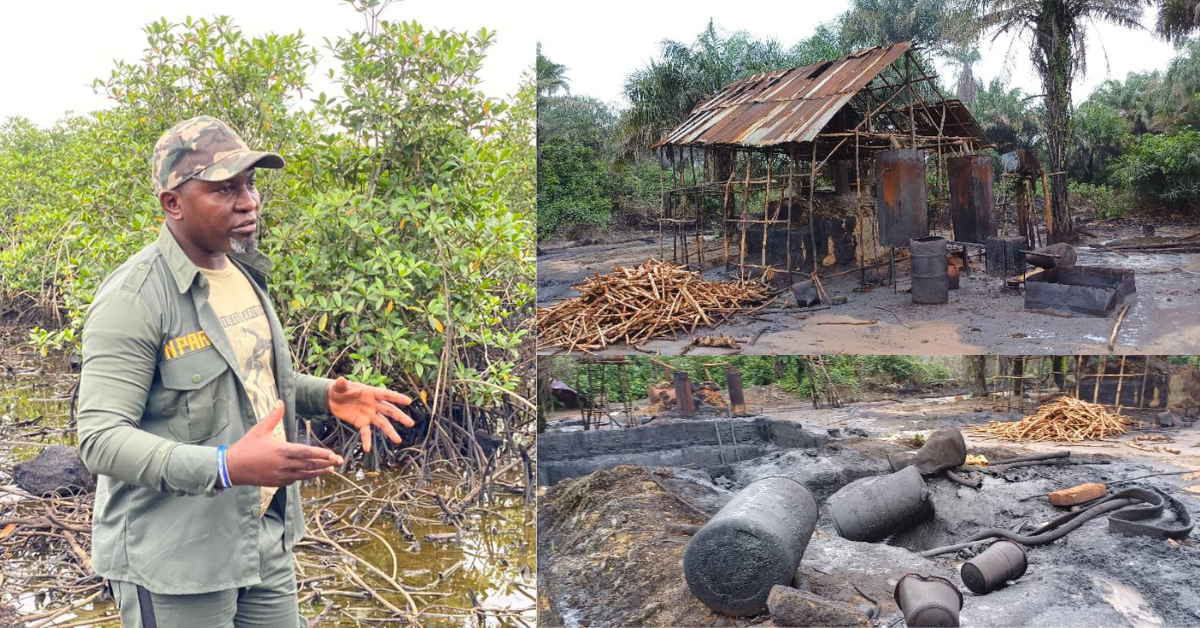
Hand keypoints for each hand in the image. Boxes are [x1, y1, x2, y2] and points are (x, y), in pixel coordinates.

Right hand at [226, 401, 343, 486]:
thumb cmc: (246, 447)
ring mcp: (281, 476)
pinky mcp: (277, 483)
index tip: (332, 455)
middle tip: (339, 461)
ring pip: (304, 475)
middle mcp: (284, 465)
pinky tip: (312, 474)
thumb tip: (280, 401)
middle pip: (309, 465)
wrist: (232, 468)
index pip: (305, 453)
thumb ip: (273, 416)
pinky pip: (295, 480)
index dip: (320, 454)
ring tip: (330, 469)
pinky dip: (305, 477)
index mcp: (281, 451)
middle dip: (325, 463)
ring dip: (318, 472)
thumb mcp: (259, 429)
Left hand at [327, 376, 415, 452]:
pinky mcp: (361, 423)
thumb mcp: (338, 386)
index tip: (408, 401)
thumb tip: (342, 381)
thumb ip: (341, 385)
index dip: (397, 398)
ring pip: (382, 423)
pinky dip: (367, 440)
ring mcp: (368, 414)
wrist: (331, 399)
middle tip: (411, 423)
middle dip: (400, 417)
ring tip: (398, 440)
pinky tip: (367, 449)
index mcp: (370, 393)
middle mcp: (373, 404)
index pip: (386, 395)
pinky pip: (365, 432)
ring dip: (390, 432)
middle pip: (389, 410)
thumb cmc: (337, 389)